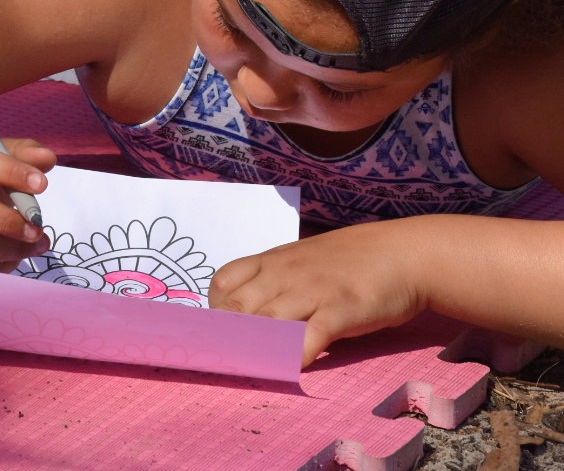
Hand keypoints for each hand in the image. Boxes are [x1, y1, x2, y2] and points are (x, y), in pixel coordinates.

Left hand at [210, 221, 431, 365]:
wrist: (406, 254)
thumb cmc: (354, 260)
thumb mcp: (305, 260)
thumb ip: (278, 280)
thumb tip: (252, 312)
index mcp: (274, 260)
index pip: (224, 280)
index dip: (216, 308)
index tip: (218, 331)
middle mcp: (286, 274)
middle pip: (240, 307)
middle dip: (229, 335)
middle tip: (227, 358)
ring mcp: (312, 291)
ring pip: (267, 322)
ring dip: (254, 348)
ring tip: (247, 368)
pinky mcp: (340, 310)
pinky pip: (309, 336)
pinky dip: (294, 355)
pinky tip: (289, 369)